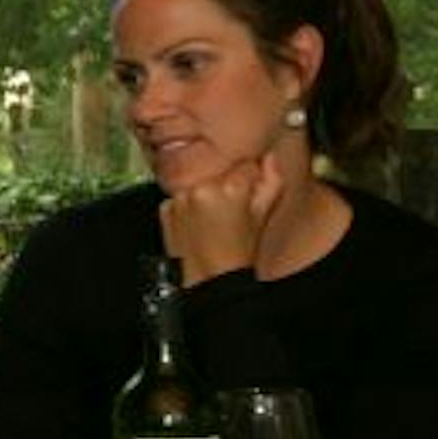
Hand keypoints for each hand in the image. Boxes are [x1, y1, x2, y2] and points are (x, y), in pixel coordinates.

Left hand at [159, 154, 283, 283]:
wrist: (210, 281)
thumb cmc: (239, 253)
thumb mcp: (263, 215)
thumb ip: (272, 181)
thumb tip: (270, 157)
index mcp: (231, 187)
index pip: (244, 165)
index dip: (249, 179)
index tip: (248, 194)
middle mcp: (201, 188)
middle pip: (218, 173)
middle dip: (225, 186)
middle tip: (229, 213)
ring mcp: (180, 198)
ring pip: (197, 183)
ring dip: (204, 195)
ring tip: (212, 221)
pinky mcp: (165, 208)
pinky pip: (179, 198)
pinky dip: (186, 207)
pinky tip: (196, 225)